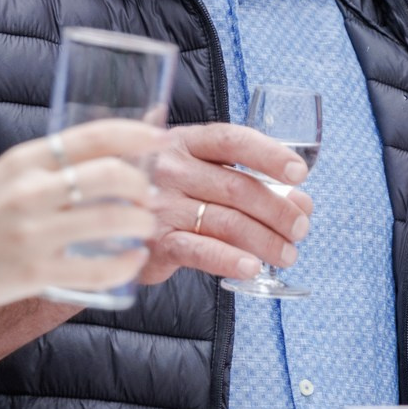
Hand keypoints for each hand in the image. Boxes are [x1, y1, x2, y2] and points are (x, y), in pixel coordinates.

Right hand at [0, 120, 161, 301]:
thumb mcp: (3, 177)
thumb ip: (49, 165)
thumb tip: (106, 148)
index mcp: (21, 160)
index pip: (91, 136)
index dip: (135, 134)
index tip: (160, 138)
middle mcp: (30, 192)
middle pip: (110, 176)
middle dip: (142, 184)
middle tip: (149, 195)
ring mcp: (33, 234)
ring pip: (111, 220)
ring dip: (141, 223)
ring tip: (144, 227)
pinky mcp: (36, 274)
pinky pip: (99, 269)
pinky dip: (126, 265)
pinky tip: (131, 261)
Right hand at [137, 123, 312, 286]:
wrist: (105, 219)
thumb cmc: (164, 192)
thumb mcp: (196, 171)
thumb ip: (247, 178)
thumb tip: (302, 201)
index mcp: (184, 142)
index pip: (232, 140)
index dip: (269, 155)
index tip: (300, 173)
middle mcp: (170, 169)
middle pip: (238, 188)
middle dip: (279, 211)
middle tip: (300, 229)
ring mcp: (160, 205)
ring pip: (227, 222)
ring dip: (265, 241)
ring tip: (286, 254)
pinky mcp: (155, 242)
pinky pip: (199, 250)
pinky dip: (229, 260)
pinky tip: (251, 268)